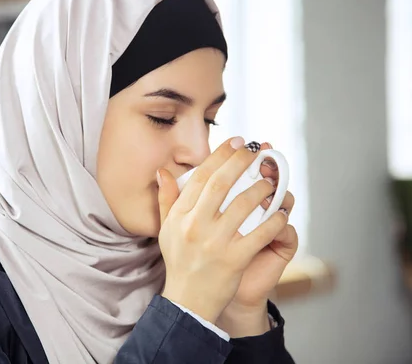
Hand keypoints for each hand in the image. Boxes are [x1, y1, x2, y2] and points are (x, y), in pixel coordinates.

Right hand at [157, 137, 288, 323]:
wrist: (189, 301)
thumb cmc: (179, 261)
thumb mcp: (166, 229)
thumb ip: (166, 198)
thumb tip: (163, 171)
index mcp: (179, 216)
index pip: (200, 177)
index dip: (220, 155)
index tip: (237, 142)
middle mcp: (195, 225)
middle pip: (221, 183)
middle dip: (242, 161)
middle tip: (257, 150)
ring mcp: (215, 242)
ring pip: (244, 204)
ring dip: (262, 189)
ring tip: (271, 182)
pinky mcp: (235, 259)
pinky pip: (261, 232)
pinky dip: (274, 219)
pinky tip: (280, 212)